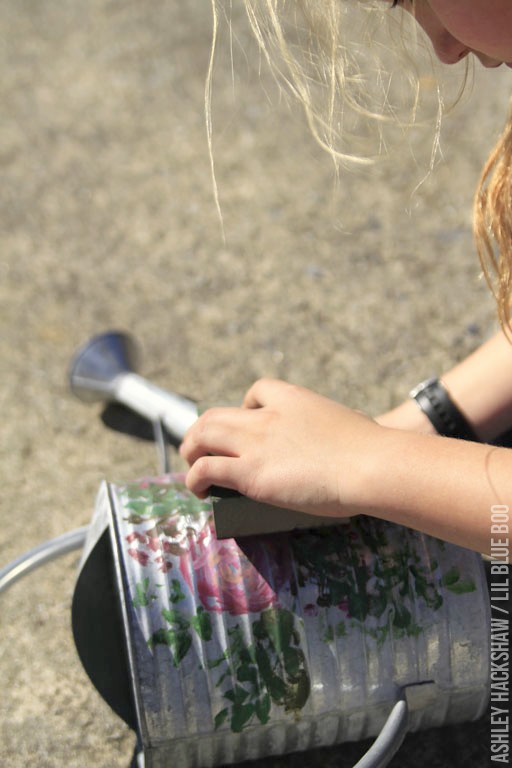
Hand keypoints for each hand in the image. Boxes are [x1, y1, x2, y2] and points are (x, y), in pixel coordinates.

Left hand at [180, 378, 383, 517]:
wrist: (369, 464)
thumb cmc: (371, 449)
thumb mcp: (353, 424)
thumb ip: (343, 427)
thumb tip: (356, 433)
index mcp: (293, 399)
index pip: (258, 391)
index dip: (246, 406)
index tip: (248, 421)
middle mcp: (266, 417)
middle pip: (217, 415)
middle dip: (202, 430)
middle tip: (201, 448)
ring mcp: (255, 443)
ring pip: (202, 436)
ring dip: (190, 449)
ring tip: (192, 465)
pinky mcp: (251, 473)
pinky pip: (206, 469)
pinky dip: (194, 478)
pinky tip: (198, 490)